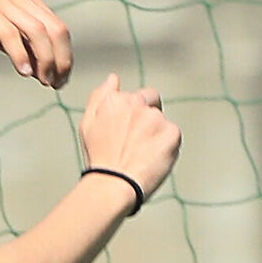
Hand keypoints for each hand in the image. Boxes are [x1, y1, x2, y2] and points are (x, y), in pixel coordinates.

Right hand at [0, 0, 72, 87]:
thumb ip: (19, 46)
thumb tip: (41, 71)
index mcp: (28, 2)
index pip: (59, 29)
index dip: (66, 57)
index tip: (61, 81)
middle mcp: (21, 0)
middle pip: (55, 30)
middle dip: (61, 60)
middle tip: (56, 84)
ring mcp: (3, 3)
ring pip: (37, 32)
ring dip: (45, 60)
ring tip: (44, 81)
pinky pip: (10, 33)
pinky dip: (20, 54)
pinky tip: (23, 72)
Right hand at [77, 73, 180, 201]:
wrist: (113, 184)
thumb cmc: (98, 158)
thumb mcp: (88, 124)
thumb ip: (100, 96)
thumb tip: (113, 78)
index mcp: (117, 99)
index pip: (137, 97)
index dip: (133, 115)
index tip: (127, 133)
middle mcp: (137, 103)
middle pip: (153, 103)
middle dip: (148, 118)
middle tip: (137, 143)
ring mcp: (156, 118)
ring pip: (162, 122)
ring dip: (156, 134)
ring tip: (141, 155)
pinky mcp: (172, 133)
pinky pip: (173, 136)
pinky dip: (166, 147)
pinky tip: (152, 159)